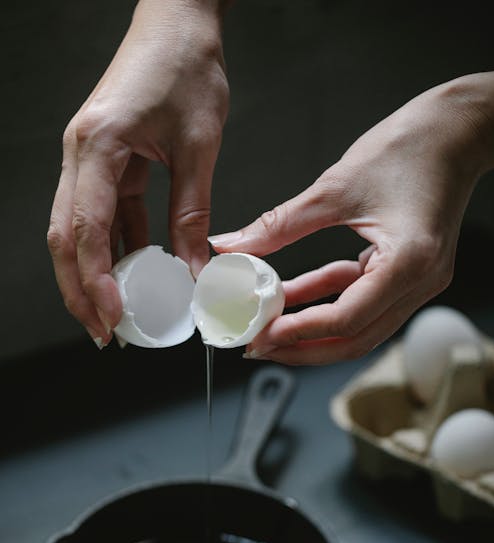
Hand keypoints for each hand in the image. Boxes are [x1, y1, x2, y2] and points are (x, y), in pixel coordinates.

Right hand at [48, 0, 228, 345]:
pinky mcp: (106, 161)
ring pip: (79, 230)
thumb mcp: (198, 147)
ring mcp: (89, 158)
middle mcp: (81, 154)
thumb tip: (196, 270)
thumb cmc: (187, 66)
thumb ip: (192, 212)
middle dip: (81, 290)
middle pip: (66, 238)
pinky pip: (105, 214)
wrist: (179, 20)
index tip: (114, 318)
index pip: (86, 228)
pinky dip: (117, 248)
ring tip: (117, 314)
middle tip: (104, 331)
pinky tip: (135, 274)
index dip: (96, 281)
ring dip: (95, 275)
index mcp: (98, 145)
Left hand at [210, 72, 493, 364]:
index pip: (349, 318)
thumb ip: (281, 224)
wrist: (457, 130)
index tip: (263, 334)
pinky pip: (363, 297)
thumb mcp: (336, 186)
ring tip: (270, 326)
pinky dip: (328, 298)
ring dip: (313, 327)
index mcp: (409, 262)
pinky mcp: (407, 271)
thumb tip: (235, 246)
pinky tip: (292, 294)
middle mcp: (420, 282)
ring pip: (359, 325)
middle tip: (260, 346)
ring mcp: (417, 281)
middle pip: (356, 338)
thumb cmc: (411, 147)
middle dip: (304, 346)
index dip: (301, 331)